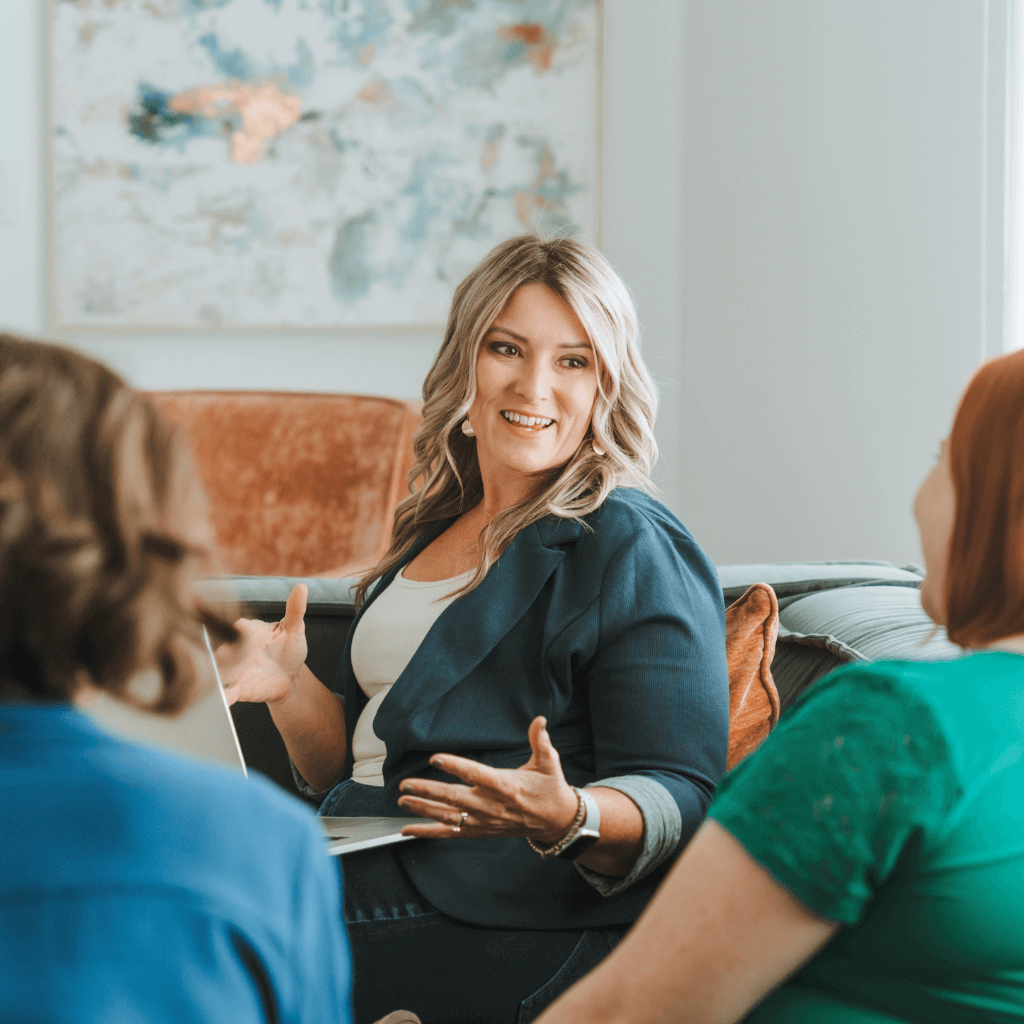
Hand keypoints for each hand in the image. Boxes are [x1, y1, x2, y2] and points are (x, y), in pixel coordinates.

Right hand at [216, 584, 307, 706]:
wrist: (289, 677)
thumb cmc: (288, 648)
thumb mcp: (295, 630)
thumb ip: (296, 610)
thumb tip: (302, 587)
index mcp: (246, 630)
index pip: (237, 627)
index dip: (239, 630)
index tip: (241, 632)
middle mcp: (234, 648)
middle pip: (223, 649)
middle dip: (225, 653)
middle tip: (233, 656)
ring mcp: (233, 669)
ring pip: (220, 671)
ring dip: (219, 674)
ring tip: (223, 676)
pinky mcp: (238, 689)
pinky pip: (226, 692)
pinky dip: (222, 696)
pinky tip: (222, 699)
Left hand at [396, 716, 579, 843]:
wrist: (555, 822)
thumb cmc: (549, 789)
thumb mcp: (549, 763)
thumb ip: (540, 741)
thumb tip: (539, 720)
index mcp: (506, 786)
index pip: (476, 775)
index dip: (455, 766)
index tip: (435, 758)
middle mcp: (492, 806)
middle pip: (455, 798)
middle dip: (428, 790)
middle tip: (406, 783)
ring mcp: (484, 821)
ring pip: (448, 816)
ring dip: (424, 809)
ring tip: (403, 799)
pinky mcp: (480, 831)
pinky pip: (450, 833)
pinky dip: (428, 832)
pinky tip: (408, 829)